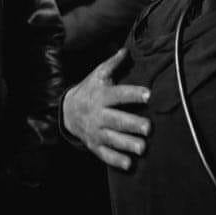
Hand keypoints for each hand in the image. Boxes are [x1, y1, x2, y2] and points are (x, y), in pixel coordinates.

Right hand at [62, 48, 150, 169]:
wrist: (66, 111)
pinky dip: (116, 160)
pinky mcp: (94, 145)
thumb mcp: (98, 75)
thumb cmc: (89, 90)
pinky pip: (105, 154)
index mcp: (101, 96)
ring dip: (127, 144)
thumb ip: (113, 63)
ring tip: (143, 148)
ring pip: (112, 139)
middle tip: (149, 128)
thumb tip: (126, 50)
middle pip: (116, 120)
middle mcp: (98, 115)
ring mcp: (96, 132)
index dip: (133, 94)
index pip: (119, 95)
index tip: (149, 94)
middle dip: (132, 124)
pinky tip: (129, 164)